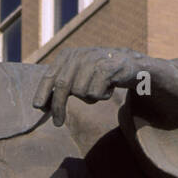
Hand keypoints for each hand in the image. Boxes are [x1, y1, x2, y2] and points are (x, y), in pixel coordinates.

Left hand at [33, 48, 177, 126]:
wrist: (138, 69)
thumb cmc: (106, 76)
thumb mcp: (81, 79)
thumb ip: (62, 87)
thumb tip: (39, 104)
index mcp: (70, 55)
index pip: (50, 75)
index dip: (43, 93)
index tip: (39, 110)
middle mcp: (81, 53)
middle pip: (62, 86)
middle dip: (58, 107)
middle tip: (57, 124)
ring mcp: (97, 58)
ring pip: (80, 91)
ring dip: (90, 98)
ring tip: (100, 91)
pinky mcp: (112, 65)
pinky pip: (96, 91)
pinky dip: (102, 95)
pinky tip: (110, 88)